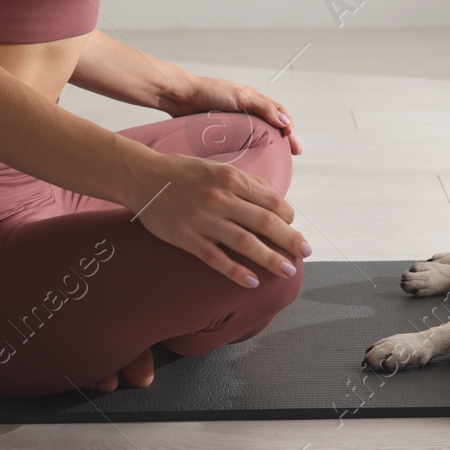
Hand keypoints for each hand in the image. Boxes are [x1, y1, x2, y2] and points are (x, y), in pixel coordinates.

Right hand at [131, 150, 309, 288]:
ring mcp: (204, 221)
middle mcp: (221, 199)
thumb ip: (244, 183)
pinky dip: (237, 272)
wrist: (143, 178)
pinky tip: (252, 282)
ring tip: (288, 271)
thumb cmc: (183, 172)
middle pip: (266, 222)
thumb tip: (274, 201)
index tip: (294, 226)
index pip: (271, 200)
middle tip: (306, 252)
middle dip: (290, 239)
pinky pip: (217, 259)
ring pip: (246, 243)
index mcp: (231, 178)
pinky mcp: (187, 239)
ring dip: (270, 259)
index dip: (288, 216)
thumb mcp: (217, 168)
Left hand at [166, 74, 301, 154]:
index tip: (293, 144)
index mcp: (253, 99)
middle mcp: (246, 108)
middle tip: (292, 154)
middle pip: (271, 124)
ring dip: (268, 143)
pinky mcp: (221, 128)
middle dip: (283, 139)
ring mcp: (234, 119)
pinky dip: (249, 146)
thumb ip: (264, 109)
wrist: (181, 96)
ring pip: (257, 132)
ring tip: (274, 158)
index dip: (288, 127)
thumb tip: (286, 122)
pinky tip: (249, 157)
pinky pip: (240, 138)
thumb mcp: (242, 98)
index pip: (278, 113)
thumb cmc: (210, 92)